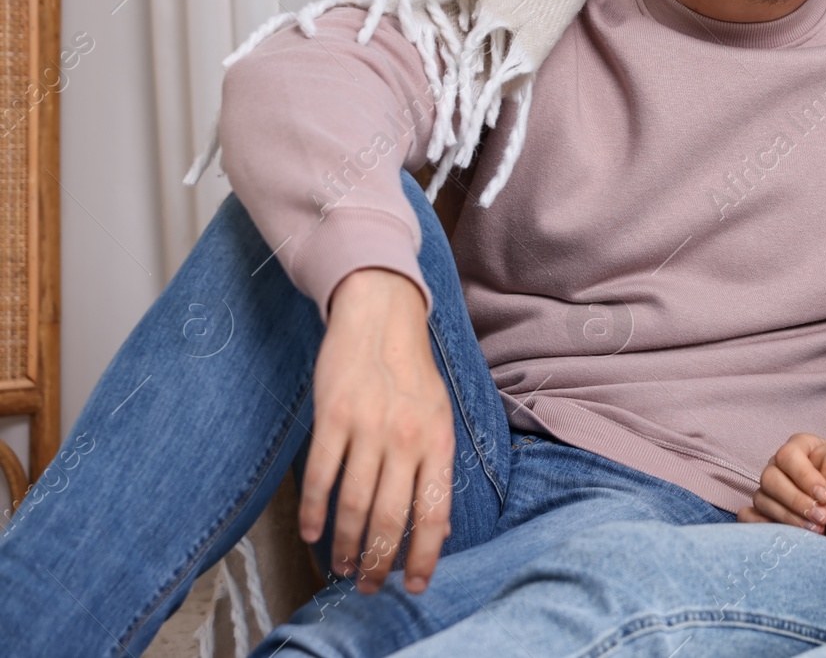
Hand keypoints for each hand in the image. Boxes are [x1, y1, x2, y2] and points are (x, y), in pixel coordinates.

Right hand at [299, 268, 453, 594]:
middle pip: (391, 518)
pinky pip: (320, 475)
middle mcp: (406, 438)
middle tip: (369, 585)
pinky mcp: (332, 417)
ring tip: (341, 566)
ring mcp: (368, 427)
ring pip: (354, 504)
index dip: (424, 555)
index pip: (434, 512)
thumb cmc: (412, 373)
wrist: (381, 317)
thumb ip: (435, 469)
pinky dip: (313, 511)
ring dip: (345, 543)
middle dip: (379, 561)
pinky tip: (310, 532)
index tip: (413, 585)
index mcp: (438, 440)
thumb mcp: (439, 417)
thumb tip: (437, 527)